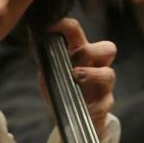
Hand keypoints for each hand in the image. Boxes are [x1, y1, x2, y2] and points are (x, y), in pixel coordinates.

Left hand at [48, 17, 116, 134]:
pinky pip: (104, 104)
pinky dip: (92, 106)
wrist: (72, 117)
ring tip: (76, 79)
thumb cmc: (61, 89)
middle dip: (90, 52)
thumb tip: (34, 37)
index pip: (76, 31)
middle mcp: (95, 65)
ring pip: (109, 74)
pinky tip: (83, 107)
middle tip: (72, 64)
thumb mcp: (49, 73)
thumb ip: (45, 58)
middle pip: (108, 48)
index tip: (49, 29)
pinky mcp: (104, 104)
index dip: (64, 25)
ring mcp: (103, 85)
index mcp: (80, 52)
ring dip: (93, 75)